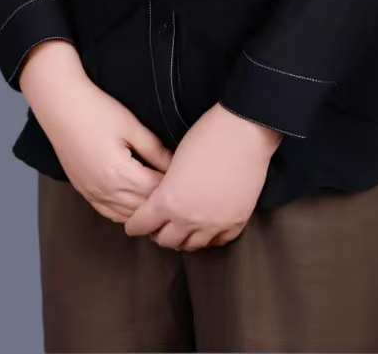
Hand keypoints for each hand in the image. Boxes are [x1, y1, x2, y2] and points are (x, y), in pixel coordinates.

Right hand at [20, 42, 173, 222]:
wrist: (61, 107)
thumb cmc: (96, 111)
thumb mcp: (131, 126)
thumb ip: (155, 149)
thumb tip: (175, 165)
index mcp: (119, 173)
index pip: (155, 192)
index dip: (173, 188)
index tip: (186, 182)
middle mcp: (105, 190)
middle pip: (142, 208)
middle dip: (161, 202)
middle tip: (179, 193)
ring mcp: (92, 193)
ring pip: (126, 216)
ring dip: (144, 211)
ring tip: (162, 201)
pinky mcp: (84, 192)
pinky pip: (110, 213)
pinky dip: (126, 213)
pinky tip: (137, 204)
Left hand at [123, 102, 282, 250]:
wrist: (243, 131)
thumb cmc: (207, 135)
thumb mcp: (174, 160)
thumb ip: (166, 186)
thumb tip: (163, 196)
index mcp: (168, 201)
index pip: (142, 225)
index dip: (135, 224)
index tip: (133, 224)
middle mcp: (189, 219)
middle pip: (166, 241)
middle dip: (158, 233)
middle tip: (158, 225)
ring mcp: (215, 224)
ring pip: (192, 246)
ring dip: (184, 238)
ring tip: (182, 228)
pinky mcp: (236, 222)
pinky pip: (218, 242)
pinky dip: (209, 238)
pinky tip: (206, 229)